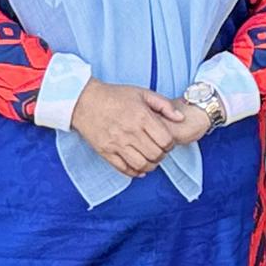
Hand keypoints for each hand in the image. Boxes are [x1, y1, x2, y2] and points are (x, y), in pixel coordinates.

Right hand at [71, 81, 195, 176]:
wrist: (85, 101)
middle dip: (162, 156)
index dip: (170, 144)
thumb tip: (181, 118)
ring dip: (150, 166)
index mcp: (142, 117)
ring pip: (141, 165)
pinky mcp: (105, 152)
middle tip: (160, 151)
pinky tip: (139, 167)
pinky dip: (135, 172)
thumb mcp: (142, 93)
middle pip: (155, 155)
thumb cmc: (115, 96)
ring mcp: (117, 143)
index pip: (165, 141)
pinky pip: (124, 169)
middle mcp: (130, 132)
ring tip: (150, 160)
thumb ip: (164, 105)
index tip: (167, 142)